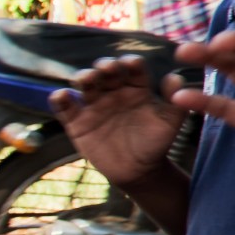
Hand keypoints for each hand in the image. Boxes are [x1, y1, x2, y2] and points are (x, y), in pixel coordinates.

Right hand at [49, 57, 186, 185]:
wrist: (138, 170)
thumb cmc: (156, 143)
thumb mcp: (170, 123)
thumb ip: (175, 102)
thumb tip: (175, 77)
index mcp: (137, 88)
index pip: (133, 69)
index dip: (131, 63)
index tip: (132, 64)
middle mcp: (114, 92)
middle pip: (107, 72)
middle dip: (106, 66)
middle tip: (107, 68)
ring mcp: (95, 105)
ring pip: (85, 84)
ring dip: (83, 77)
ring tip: (87, 79)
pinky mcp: (77, 121)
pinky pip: (65, 107)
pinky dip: (60, 98)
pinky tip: (62, 96)